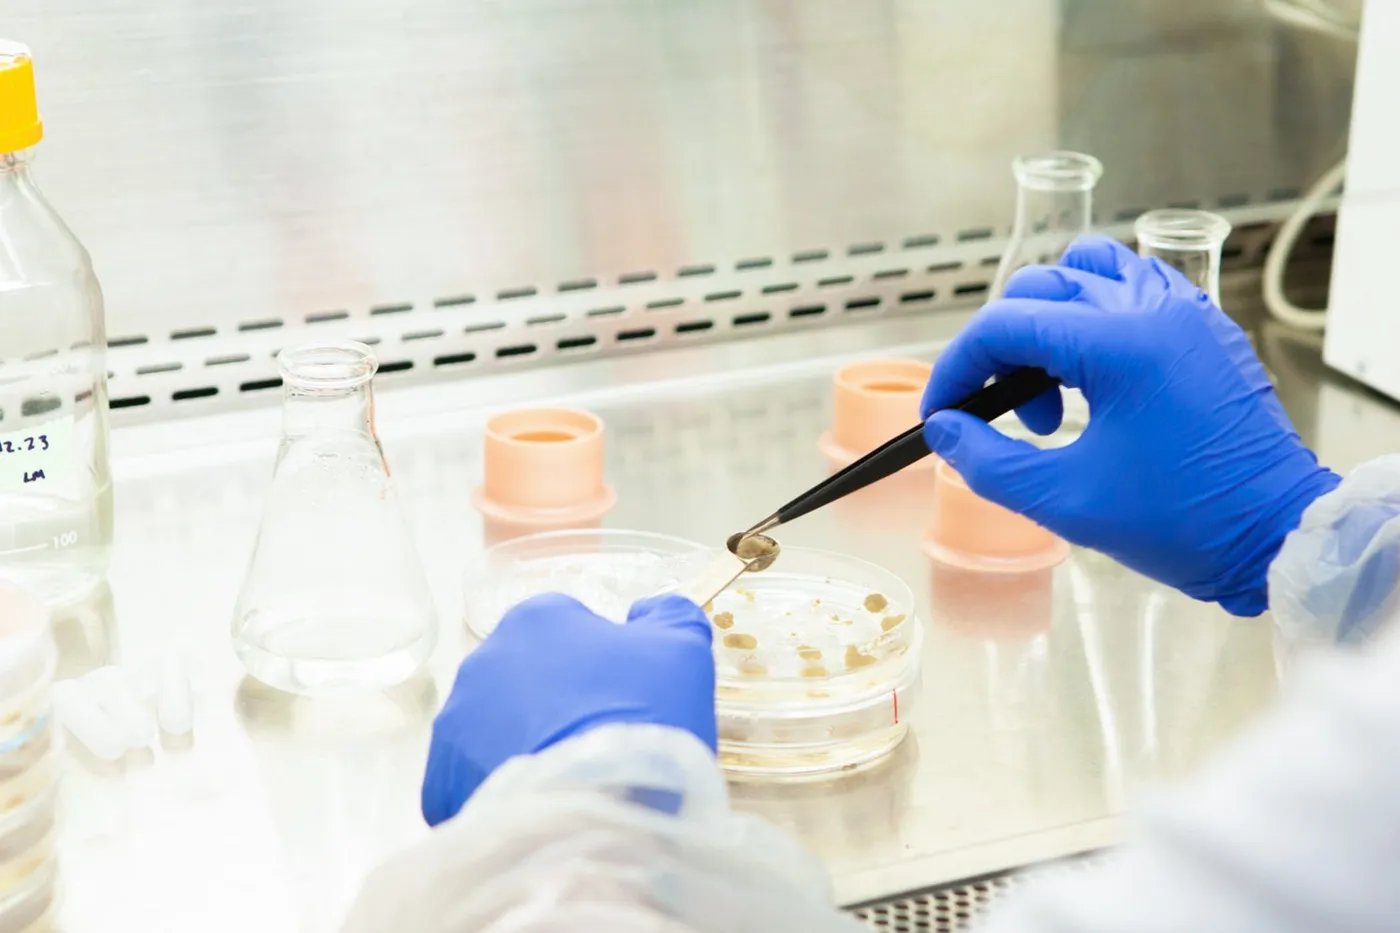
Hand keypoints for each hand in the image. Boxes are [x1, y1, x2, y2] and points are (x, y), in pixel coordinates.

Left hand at [421, 593, 715, 825]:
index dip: (599, 662)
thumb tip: (647, 612)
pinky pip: (472, 778)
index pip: (568, 627)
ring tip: (569, 780)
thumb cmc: (644, 715)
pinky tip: (538, 807)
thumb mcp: (683, 651)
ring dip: (524, 743)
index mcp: (538, 618)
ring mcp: (457, 722)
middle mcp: (484, 659)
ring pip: (495, 726)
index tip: (623, 697)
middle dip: (555, 701)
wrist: (600, 809)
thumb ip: (668, 617)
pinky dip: (500, 789)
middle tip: (598, 739)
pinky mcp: (443, 779)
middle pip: (525, 675)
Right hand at [920, 234, 1338, 615]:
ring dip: (1049, 317)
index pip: (1005, 325)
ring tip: (1055, 386)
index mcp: (1119, 344)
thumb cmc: (1185, 520)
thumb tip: (945, 432)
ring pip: (1087, 270)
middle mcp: (1153, 309)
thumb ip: (988, 461)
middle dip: (1002, 351)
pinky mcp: (1203, 326)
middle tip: (1008, 417)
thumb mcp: (1066, 500)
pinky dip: (1097, 313)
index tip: (943, 412)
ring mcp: (1184, 311)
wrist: (1276, 534)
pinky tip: (1095, 372)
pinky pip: (1135, 285)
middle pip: (1039, 289)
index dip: (957, 368)